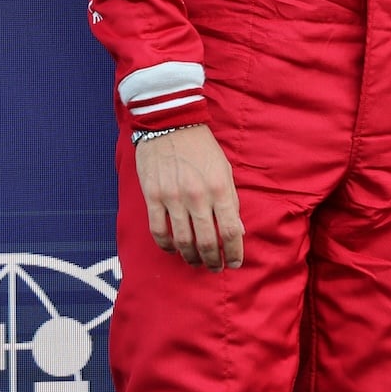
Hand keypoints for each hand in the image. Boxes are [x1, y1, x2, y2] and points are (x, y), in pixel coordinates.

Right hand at [135, 125, 244, 269]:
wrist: (170, 123)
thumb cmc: (202, 147)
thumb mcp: (225, 169)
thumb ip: (231, 200)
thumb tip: (237, 230)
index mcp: (220, 187)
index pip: (231, 230)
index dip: (234, 252)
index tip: (234, 263)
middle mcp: (197, 195)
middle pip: (206, 241)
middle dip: (213, 261)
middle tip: (215, 268)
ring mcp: (173, 197)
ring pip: (182, 241)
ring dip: (191, 257)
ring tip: (196, 262)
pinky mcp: (153, 196)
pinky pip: (158, 231)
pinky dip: (167, 246)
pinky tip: (174, 249)